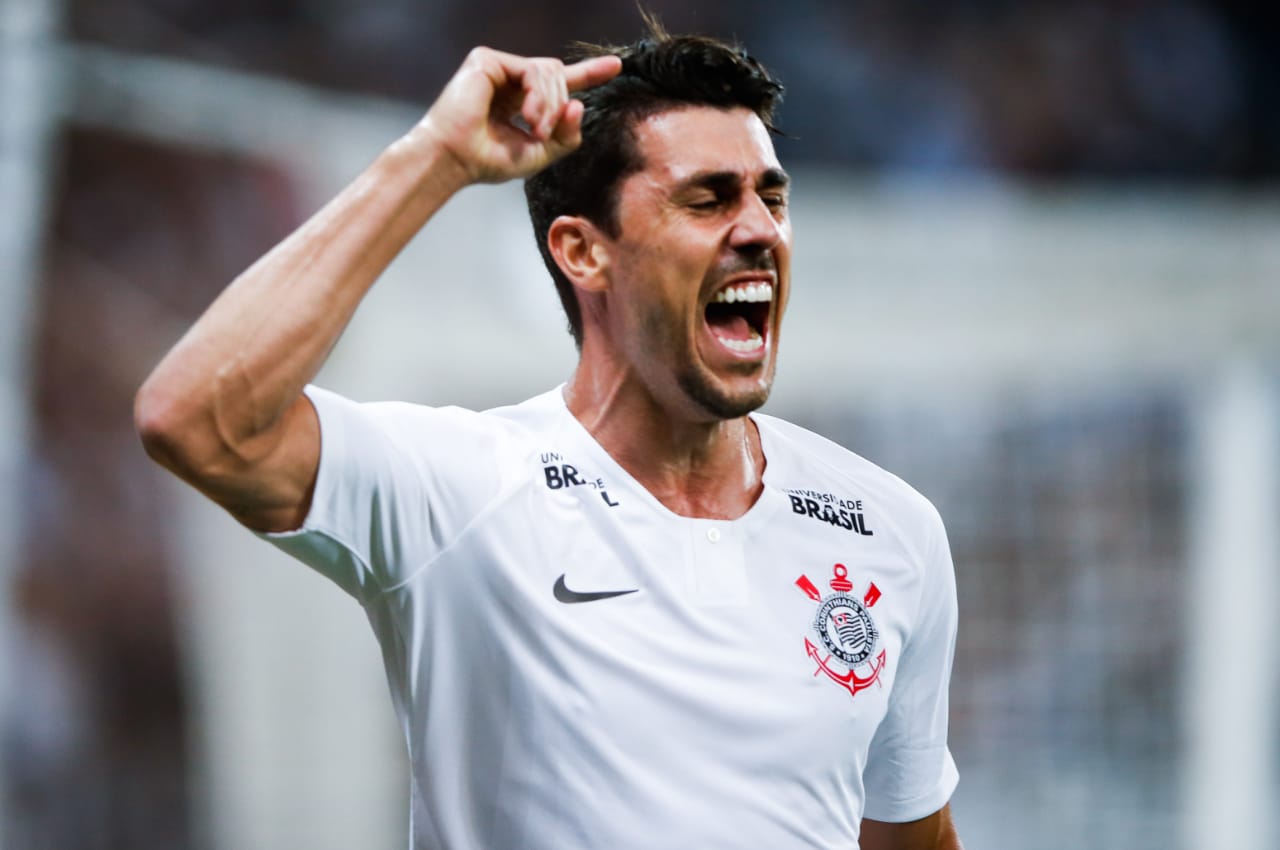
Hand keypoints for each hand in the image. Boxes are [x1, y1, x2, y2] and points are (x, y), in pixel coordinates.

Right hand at [418, 47, 621, 184]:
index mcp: (521, 101)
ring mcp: (498, 68)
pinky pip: (532, 69)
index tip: (615, 66)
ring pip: (550, 71)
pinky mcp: (488, 60)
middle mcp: (510, 81)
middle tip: (543, 133)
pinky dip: (538, 95)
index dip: (588, 74)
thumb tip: (579, 104)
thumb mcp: (540, 154)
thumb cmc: (488, 160)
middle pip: (558, 77)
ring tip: (534, 129)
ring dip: (550, 105)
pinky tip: (526, 116)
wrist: (456, 160)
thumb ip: (566, 134)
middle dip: (559, 107)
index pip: (558, 83)